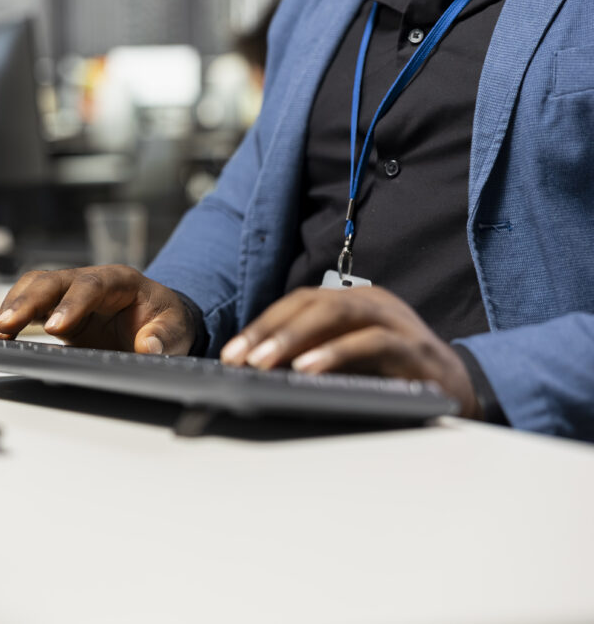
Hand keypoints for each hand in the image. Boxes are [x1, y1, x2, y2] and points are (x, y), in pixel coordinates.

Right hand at [0, 265, 195, 354]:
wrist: (157, 322)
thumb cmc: (165, 322)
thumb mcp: (176, 331)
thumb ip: (164, 338)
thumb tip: (148, 347)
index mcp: (120, 280)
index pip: (91, 285)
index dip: (72, 304)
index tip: (56, 328)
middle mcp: (90, 280)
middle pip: (53, 281)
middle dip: (28, 301)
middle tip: (6, 324)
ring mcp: (71, 293)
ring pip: (36, 286)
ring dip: (14, 305)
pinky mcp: (58, 309)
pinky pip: (31, 304)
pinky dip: (14, 317)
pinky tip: (1, 335)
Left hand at [219, 286, 479, 417]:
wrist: (462, 391)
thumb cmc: (395, 377)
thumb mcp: (348, 363)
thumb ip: (313, 356)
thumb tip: (258, 369)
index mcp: (353, 302)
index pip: (299, 303)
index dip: (262, 325)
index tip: (231, 354)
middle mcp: (372, 303)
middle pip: (312, 303)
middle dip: (270, 330)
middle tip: (239, 358)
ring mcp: (395, 320)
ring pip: (337, 314)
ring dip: (295, 338)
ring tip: (264, 363)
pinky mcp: (413, 347)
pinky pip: (370, 342)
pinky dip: (335, 354)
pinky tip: (308, 370)